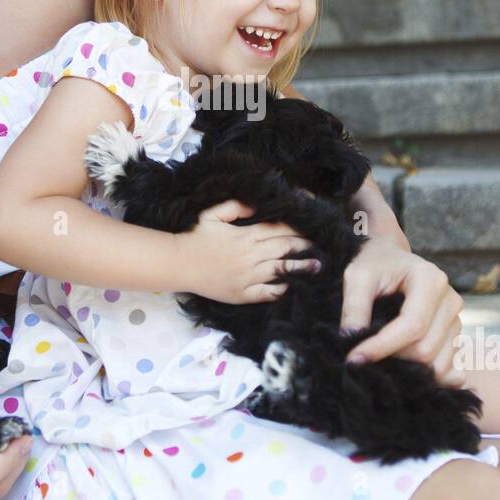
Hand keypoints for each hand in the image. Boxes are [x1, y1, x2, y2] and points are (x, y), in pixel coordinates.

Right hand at [178, 199, 321, 303]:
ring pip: (281, 270)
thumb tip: (256, 205)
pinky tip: (290, 285)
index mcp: (245, 236)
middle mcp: (250, 256)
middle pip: (284, 249)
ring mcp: (247, 277)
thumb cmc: (195, 237)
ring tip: (317, 266)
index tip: (310, 227)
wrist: (178, 264)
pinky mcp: (242, 294)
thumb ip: (235, 206)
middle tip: (321, 244)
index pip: (278, 230)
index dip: (296, 228)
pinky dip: (280, 288)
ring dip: (300, 267)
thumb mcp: (212, 215)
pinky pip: (267, 292)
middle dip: (303, 245)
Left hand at [339, 237, 467, 386]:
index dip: (383, 347)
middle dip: (394, 359)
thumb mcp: (358, 277)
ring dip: (407, 368)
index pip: (412, 326)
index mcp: (430, 280)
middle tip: (365, 355)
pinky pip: (445, 367)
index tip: (355, 358)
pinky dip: (423, 373)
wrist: (392, 258)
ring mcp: (456, 320)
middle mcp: (450, 301)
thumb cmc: (375, 264)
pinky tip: (402, 366)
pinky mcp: (455, 336)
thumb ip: (354, 307)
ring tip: (381, 357)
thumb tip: (351, 340)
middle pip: (426, 349)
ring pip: (437, 364)